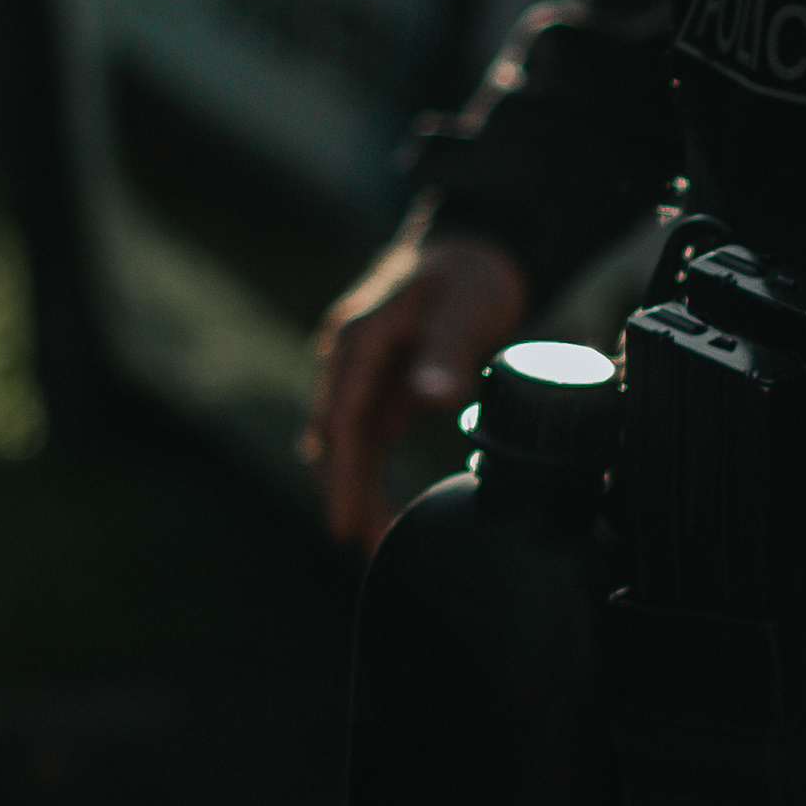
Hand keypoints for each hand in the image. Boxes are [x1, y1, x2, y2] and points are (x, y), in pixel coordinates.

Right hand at [303, 218, 531, 547]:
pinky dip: (368, 478)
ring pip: (346, 446)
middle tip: (362, 551)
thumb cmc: (469, 278)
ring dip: (355, 494)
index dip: (340, 477)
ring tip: (372, 546)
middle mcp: (347, 360)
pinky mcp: (377, 390)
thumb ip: (448, 350)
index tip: (343, 525)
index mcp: (358, 340)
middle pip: (334, 441)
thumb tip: (431, 396)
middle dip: (345, 497)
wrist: (471, 254)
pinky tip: (379, 516)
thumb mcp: (464, 307)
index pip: (339, 420)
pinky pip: (364, 442)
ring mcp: (359, 376)